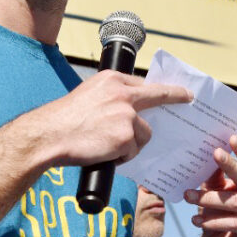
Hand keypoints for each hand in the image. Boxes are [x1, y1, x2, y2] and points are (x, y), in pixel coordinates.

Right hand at [22, 70, 191, 167]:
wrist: (48, 135)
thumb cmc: (62, 121)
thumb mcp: (86, 96)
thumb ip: (108, 99)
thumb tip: (127, 112)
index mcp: (111, 80)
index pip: (141, 83)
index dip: (157, 89)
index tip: (173, 90)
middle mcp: (122, 93)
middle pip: (157, 95)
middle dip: (175, 95)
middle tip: (188, 97)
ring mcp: (126, 114)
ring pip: (144, 133)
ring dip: (130, 143)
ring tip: (105, 146)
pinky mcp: (127, 136)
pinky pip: (133, 150)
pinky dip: (122, 156)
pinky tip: (104, 153)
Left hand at [184, 135, 236, 236]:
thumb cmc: (218, 214)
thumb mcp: (215, 191)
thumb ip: (216, 176)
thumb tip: (209, 155)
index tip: (231, 138)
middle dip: (229, 166)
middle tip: (214, 153)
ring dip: (210, 199)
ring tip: (188, 196)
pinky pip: (236, 223)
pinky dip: (214, 221)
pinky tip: (196, 220)